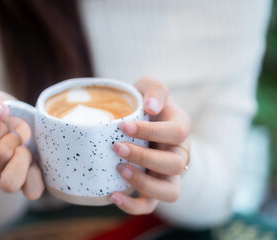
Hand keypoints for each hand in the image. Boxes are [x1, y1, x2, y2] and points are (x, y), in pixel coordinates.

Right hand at [0, 88, 43, 199]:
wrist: (15, 127)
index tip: (0, 122)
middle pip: (3, 154)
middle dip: (14, 136)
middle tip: (14, 133)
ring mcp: (1, 184)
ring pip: (11, 181)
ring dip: (23, 157)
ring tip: (22, 148)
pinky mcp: (24, 188)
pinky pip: (32, 191)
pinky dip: (36, 175)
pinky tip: (34, 161)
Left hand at [109, 77, 190, 213]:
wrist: (141, 123)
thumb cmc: (145, 104)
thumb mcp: (150, 87)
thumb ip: (155, 89)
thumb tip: (152, 108)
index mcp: (180, 127)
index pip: (176, 132)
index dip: (151, 131)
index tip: (122, 126)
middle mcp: (179, 153)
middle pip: (173, 163)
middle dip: (143, 157)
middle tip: (116, 147)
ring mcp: (167, 175)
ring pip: (169, 191)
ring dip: (143, 183)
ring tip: (119, 170)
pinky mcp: (153, 189)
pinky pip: (150, 206)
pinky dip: (133, 206)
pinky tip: (113, 195)